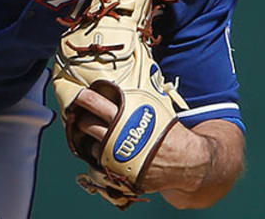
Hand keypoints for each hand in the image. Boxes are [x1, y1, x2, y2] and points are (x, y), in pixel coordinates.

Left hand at [66, 88, 213, 193]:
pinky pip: (100, 162)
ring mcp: (116, 155)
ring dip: (89, 139)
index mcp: (129, 116)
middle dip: (80, 118)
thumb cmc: (170, 133)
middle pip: (87, 124)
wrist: (185, 161)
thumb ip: (134, 104)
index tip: (79, 95)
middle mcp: (119, 135)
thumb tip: (116, 93)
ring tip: (94, 134)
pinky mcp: (117, 171)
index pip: (98, 103)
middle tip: (79, 115)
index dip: (85, 98)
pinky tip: (105, 150)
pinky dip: (100, 155)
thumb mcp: (154, 111)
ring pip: (90, 144)